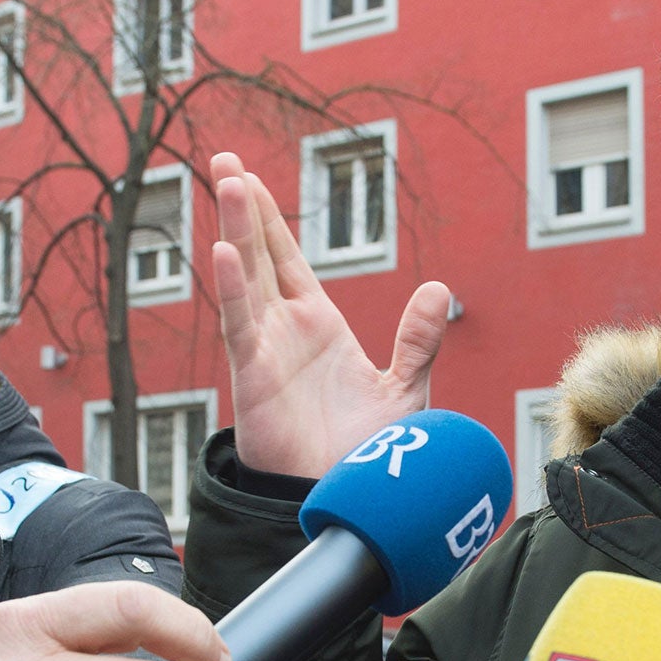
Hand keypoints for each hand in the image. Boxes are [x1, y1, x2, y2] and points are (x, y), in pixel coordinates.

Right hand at [210, 150, 450, 477]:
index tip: (250, 178)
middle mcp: (283, 331)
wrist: (344, 502)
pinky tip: (224, 249)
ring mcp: (264, 351)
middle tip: (224, 158)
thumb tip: (437, 287)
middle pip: (258, 255)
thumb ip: (417, 341)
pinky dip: (232, 288)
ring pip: (244, 278)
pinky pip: (240, 325)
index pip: (286, 261)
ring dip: (235, 229)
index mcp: (316, 327)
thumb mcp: (403, 390)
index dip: (270, 221)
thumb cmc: (364, 457)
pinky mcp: (252, 378)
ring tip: (224, 179)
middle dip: (242, 208)